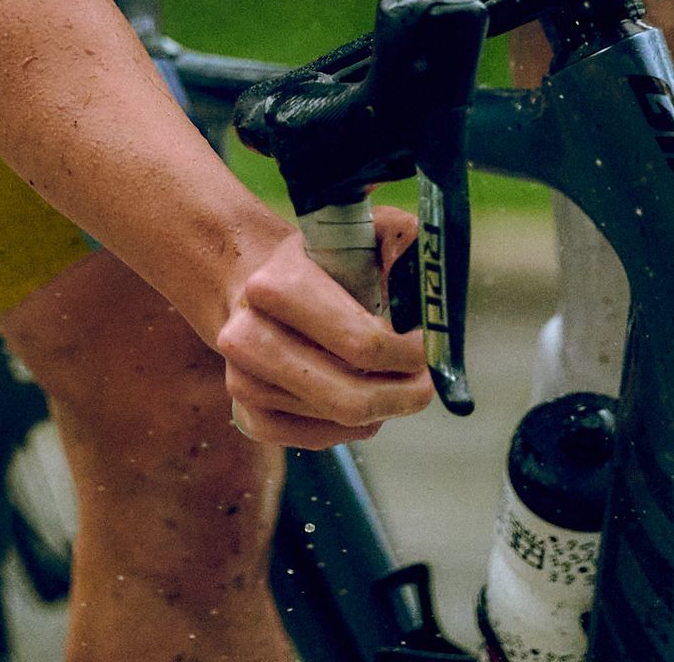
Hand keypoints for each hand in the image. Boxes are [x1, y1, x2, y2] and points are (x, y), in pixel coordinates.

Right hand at [218, 207, 430, 447]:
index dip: (408, 354)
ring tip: (393, 378)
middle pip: (352, 399)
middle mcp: (248, 340)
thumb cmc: (315, 263)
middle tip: (426, 383)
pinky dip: (351, 425)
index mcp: (273, 286)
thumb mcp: (354, 233)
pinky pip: (321, 438)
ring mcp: (244, 384)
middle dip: (403, 395)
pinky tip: (361, 393)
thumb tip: (424, 274)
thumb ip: (397, 237)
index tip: (429, 346)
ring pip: (341, 420)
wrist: (250, 287)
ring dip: (381, 406)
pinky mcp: (250, 419)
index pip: (360, 343)